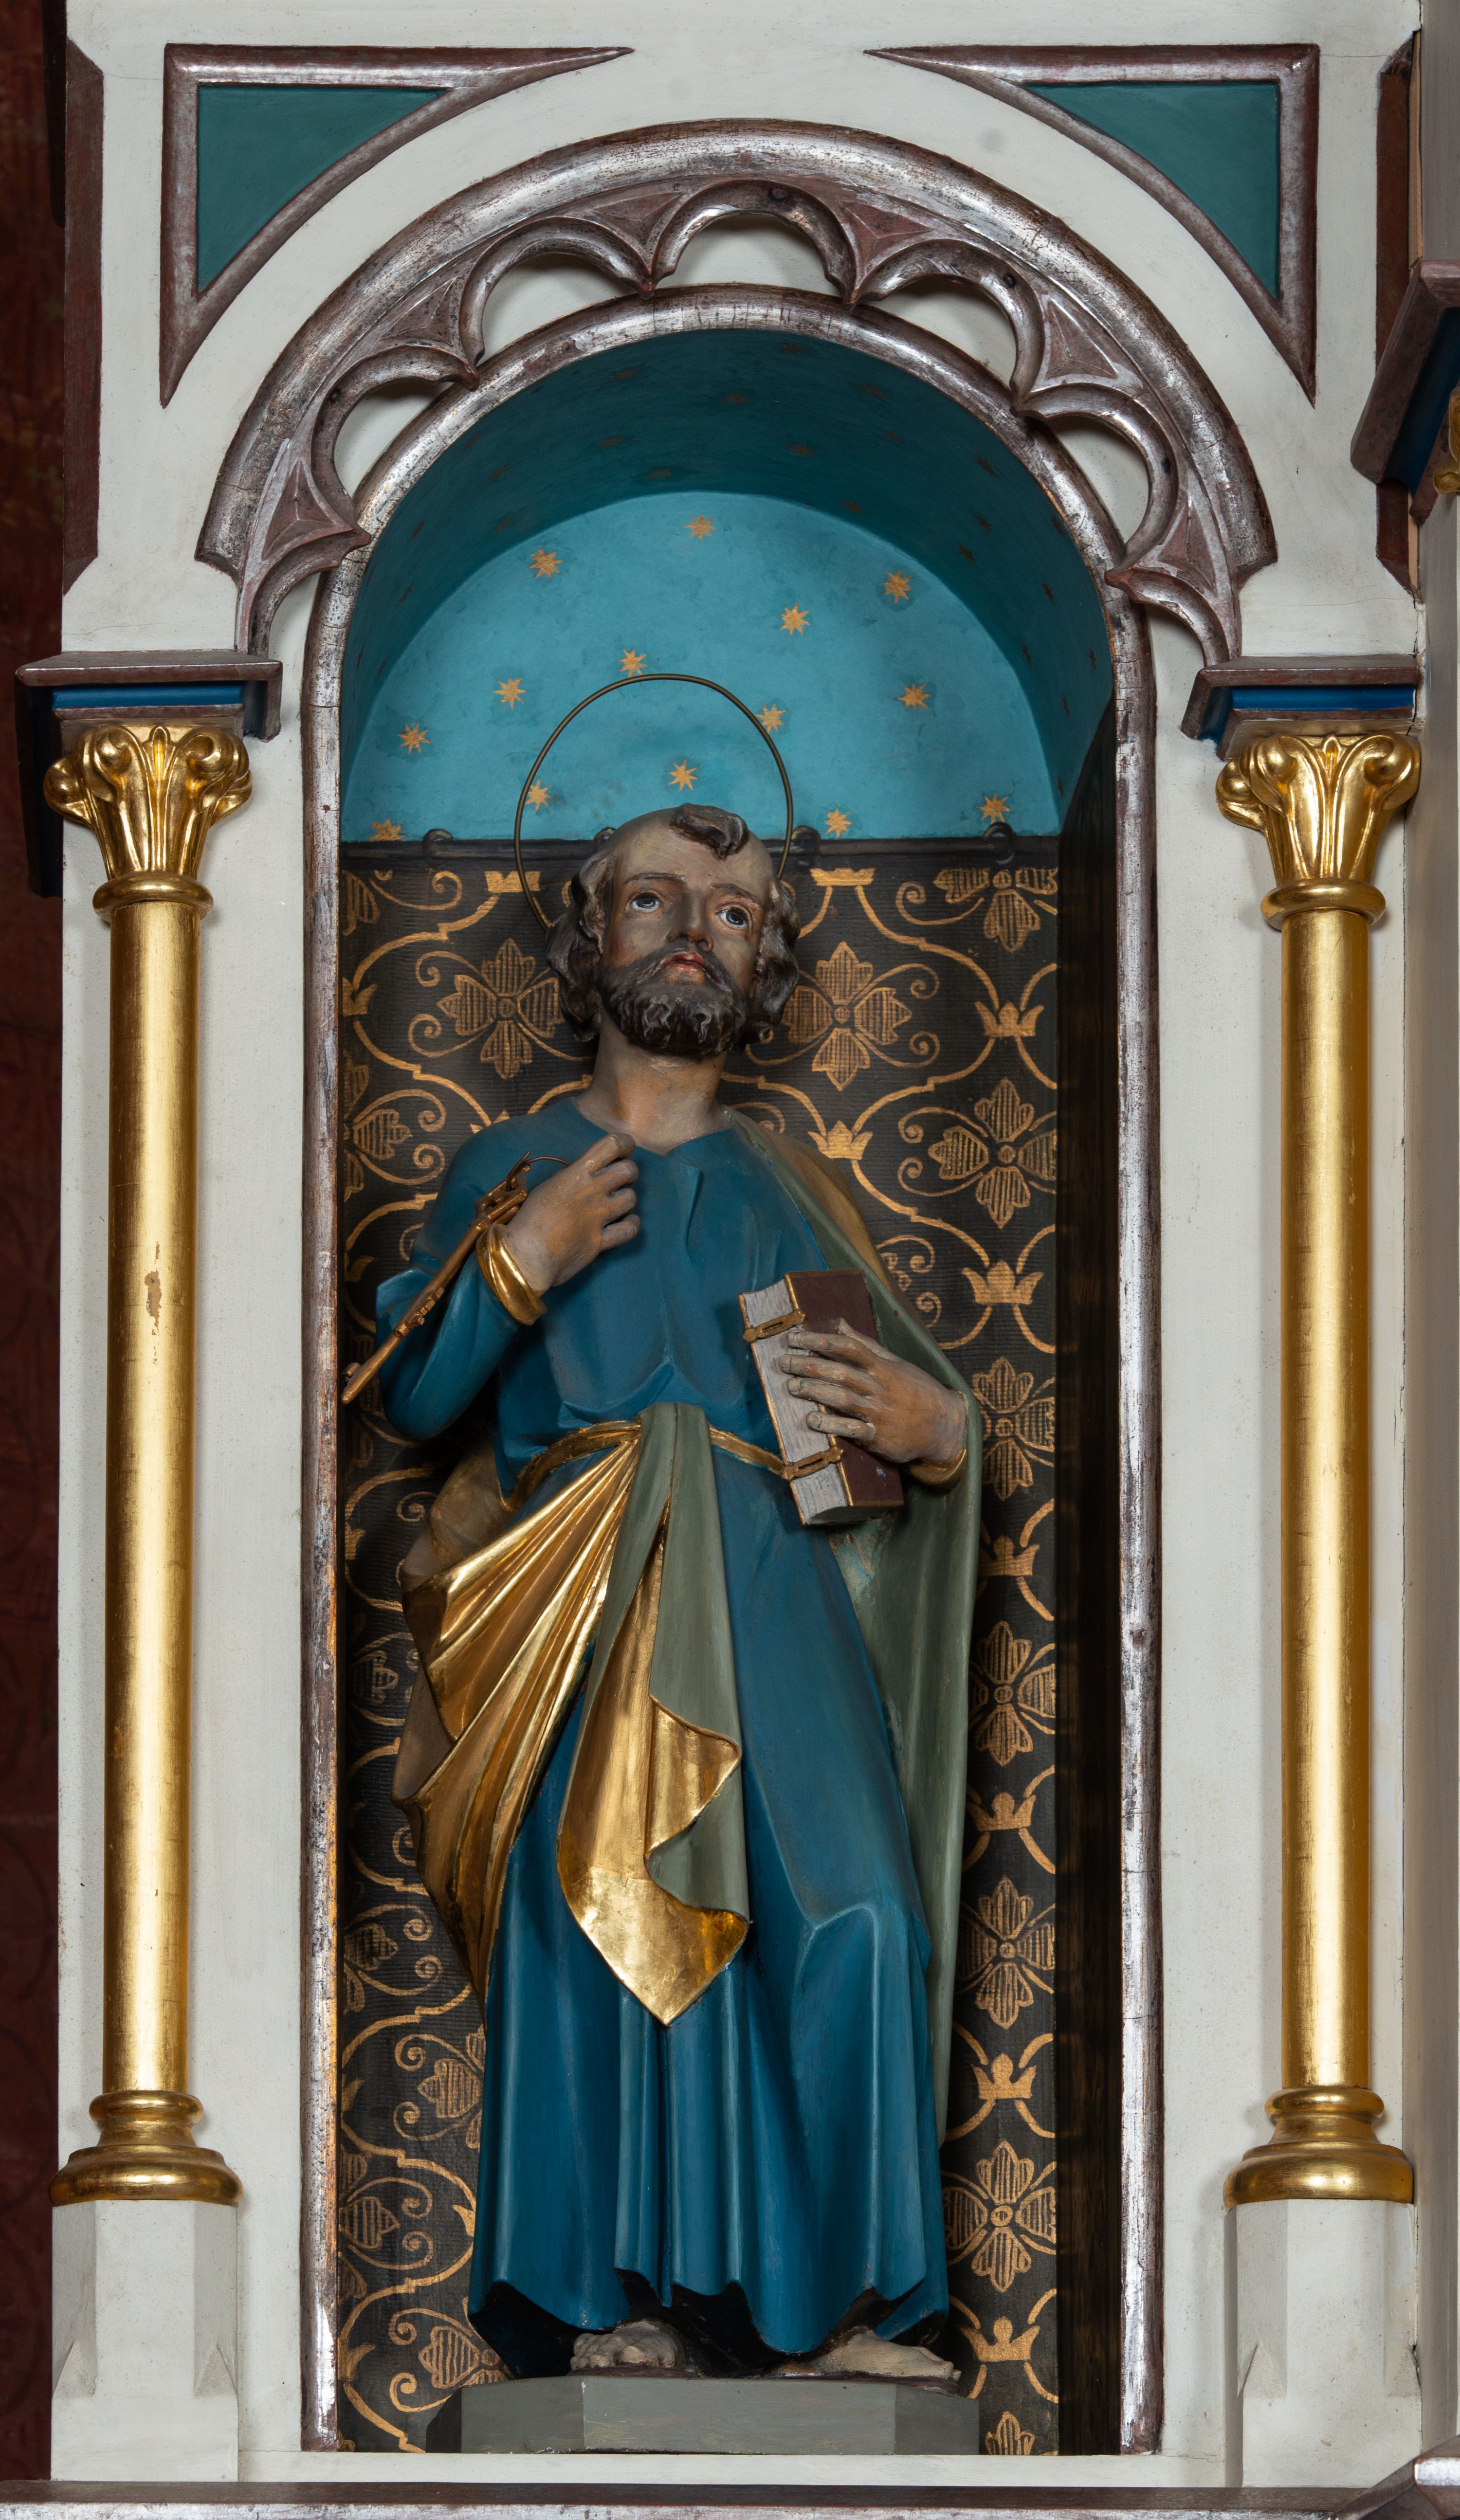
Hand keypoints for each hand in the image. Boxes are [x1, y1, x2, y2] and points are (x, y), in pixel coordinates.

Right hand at [499, 1133, 638, 1291]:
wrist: (525, 1253)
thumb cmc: (529, 1219)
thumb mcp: (549, 1187)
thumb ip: (572, 1179)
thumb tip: (586, 1177)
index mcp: (577, 1173)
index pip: (612, 1145)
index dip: (625, 1144)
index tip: (626, 1149)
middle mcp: (592, 1191)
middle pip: (628, 1170)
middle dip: (629, 1172)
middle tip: (620, 1180)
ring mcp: (599, 1216)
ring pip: (631, 1198)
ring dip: (627, 1199)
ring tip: (617, 1203)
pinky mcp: (601, 1240)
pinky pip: (629, 1230)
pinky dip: (631, 1224)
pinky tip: (627, 1222)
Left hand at [780, 1321, 966, 1466]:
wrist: (945, 1424)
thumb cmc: (917, 1390)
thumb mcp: (896, 1362)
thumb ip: (866, 1345)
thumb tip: (840, 1324)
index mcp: (883, 1367)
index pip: (848, 1348)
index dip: (820, 1341)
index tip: (796, 1337)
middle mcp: (879, 1387)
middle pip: (840, 1372)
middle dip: (809, 1365)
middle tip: (784, 1362)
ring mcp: (879, 1412)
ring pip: (843, 1398)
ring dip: (815, 1392)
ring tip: (792, 1387)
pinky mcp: (878, 1437)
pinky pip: (852, 1430)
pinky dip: (832, 1425)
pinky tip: (812, 1420)